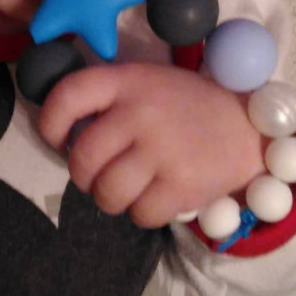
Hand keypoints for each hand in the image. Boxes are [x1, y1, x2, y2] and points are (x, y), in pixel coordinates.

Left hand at [37, 62, 265, 227]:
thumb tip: (61, 136)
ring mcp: (162, 149)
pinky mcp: (183, 184)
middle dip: (83, 176)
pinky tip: (155, 197)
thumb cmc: (183, 106)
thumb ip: (106, 100)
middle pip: (83, 159)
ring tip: (125, 189)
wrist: (246, 126)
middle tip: (98, 175)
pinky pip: (140, 214)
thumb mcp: (144, 82)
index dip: (49, 124)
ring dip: (110, 199)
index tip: (56, 140)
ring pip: (106, 193)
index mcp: (126, 81)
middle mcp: (140, 112)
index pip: (68, 97)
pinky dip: (143, 213)